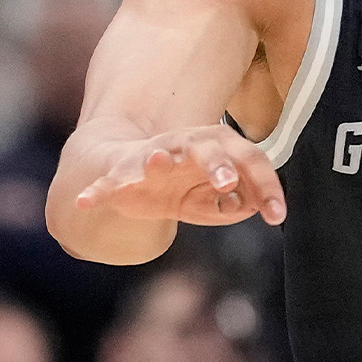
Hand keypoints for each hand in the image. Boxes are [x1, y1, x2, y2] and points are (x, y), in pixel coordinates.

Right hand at [76, 125, 286, 226]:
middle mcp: (188, 145)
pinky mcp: (120, 172)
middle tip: (227, 182)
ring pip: (158, 153)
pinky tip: (84, 202)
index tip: (278, 217)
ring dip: (158, 159)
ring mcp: (152, 156)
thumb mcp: (213, 199)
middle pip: (208, 149)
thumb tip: (250, 206)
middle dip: (218, 165)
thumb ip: (235, 204)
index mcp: (219, 147)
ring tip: (157, 161)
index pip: (250, 160)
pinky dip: (95, 191)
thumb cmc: (185, 185)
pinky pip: (108, 181)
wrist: (133, 171)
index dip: (266, 187)